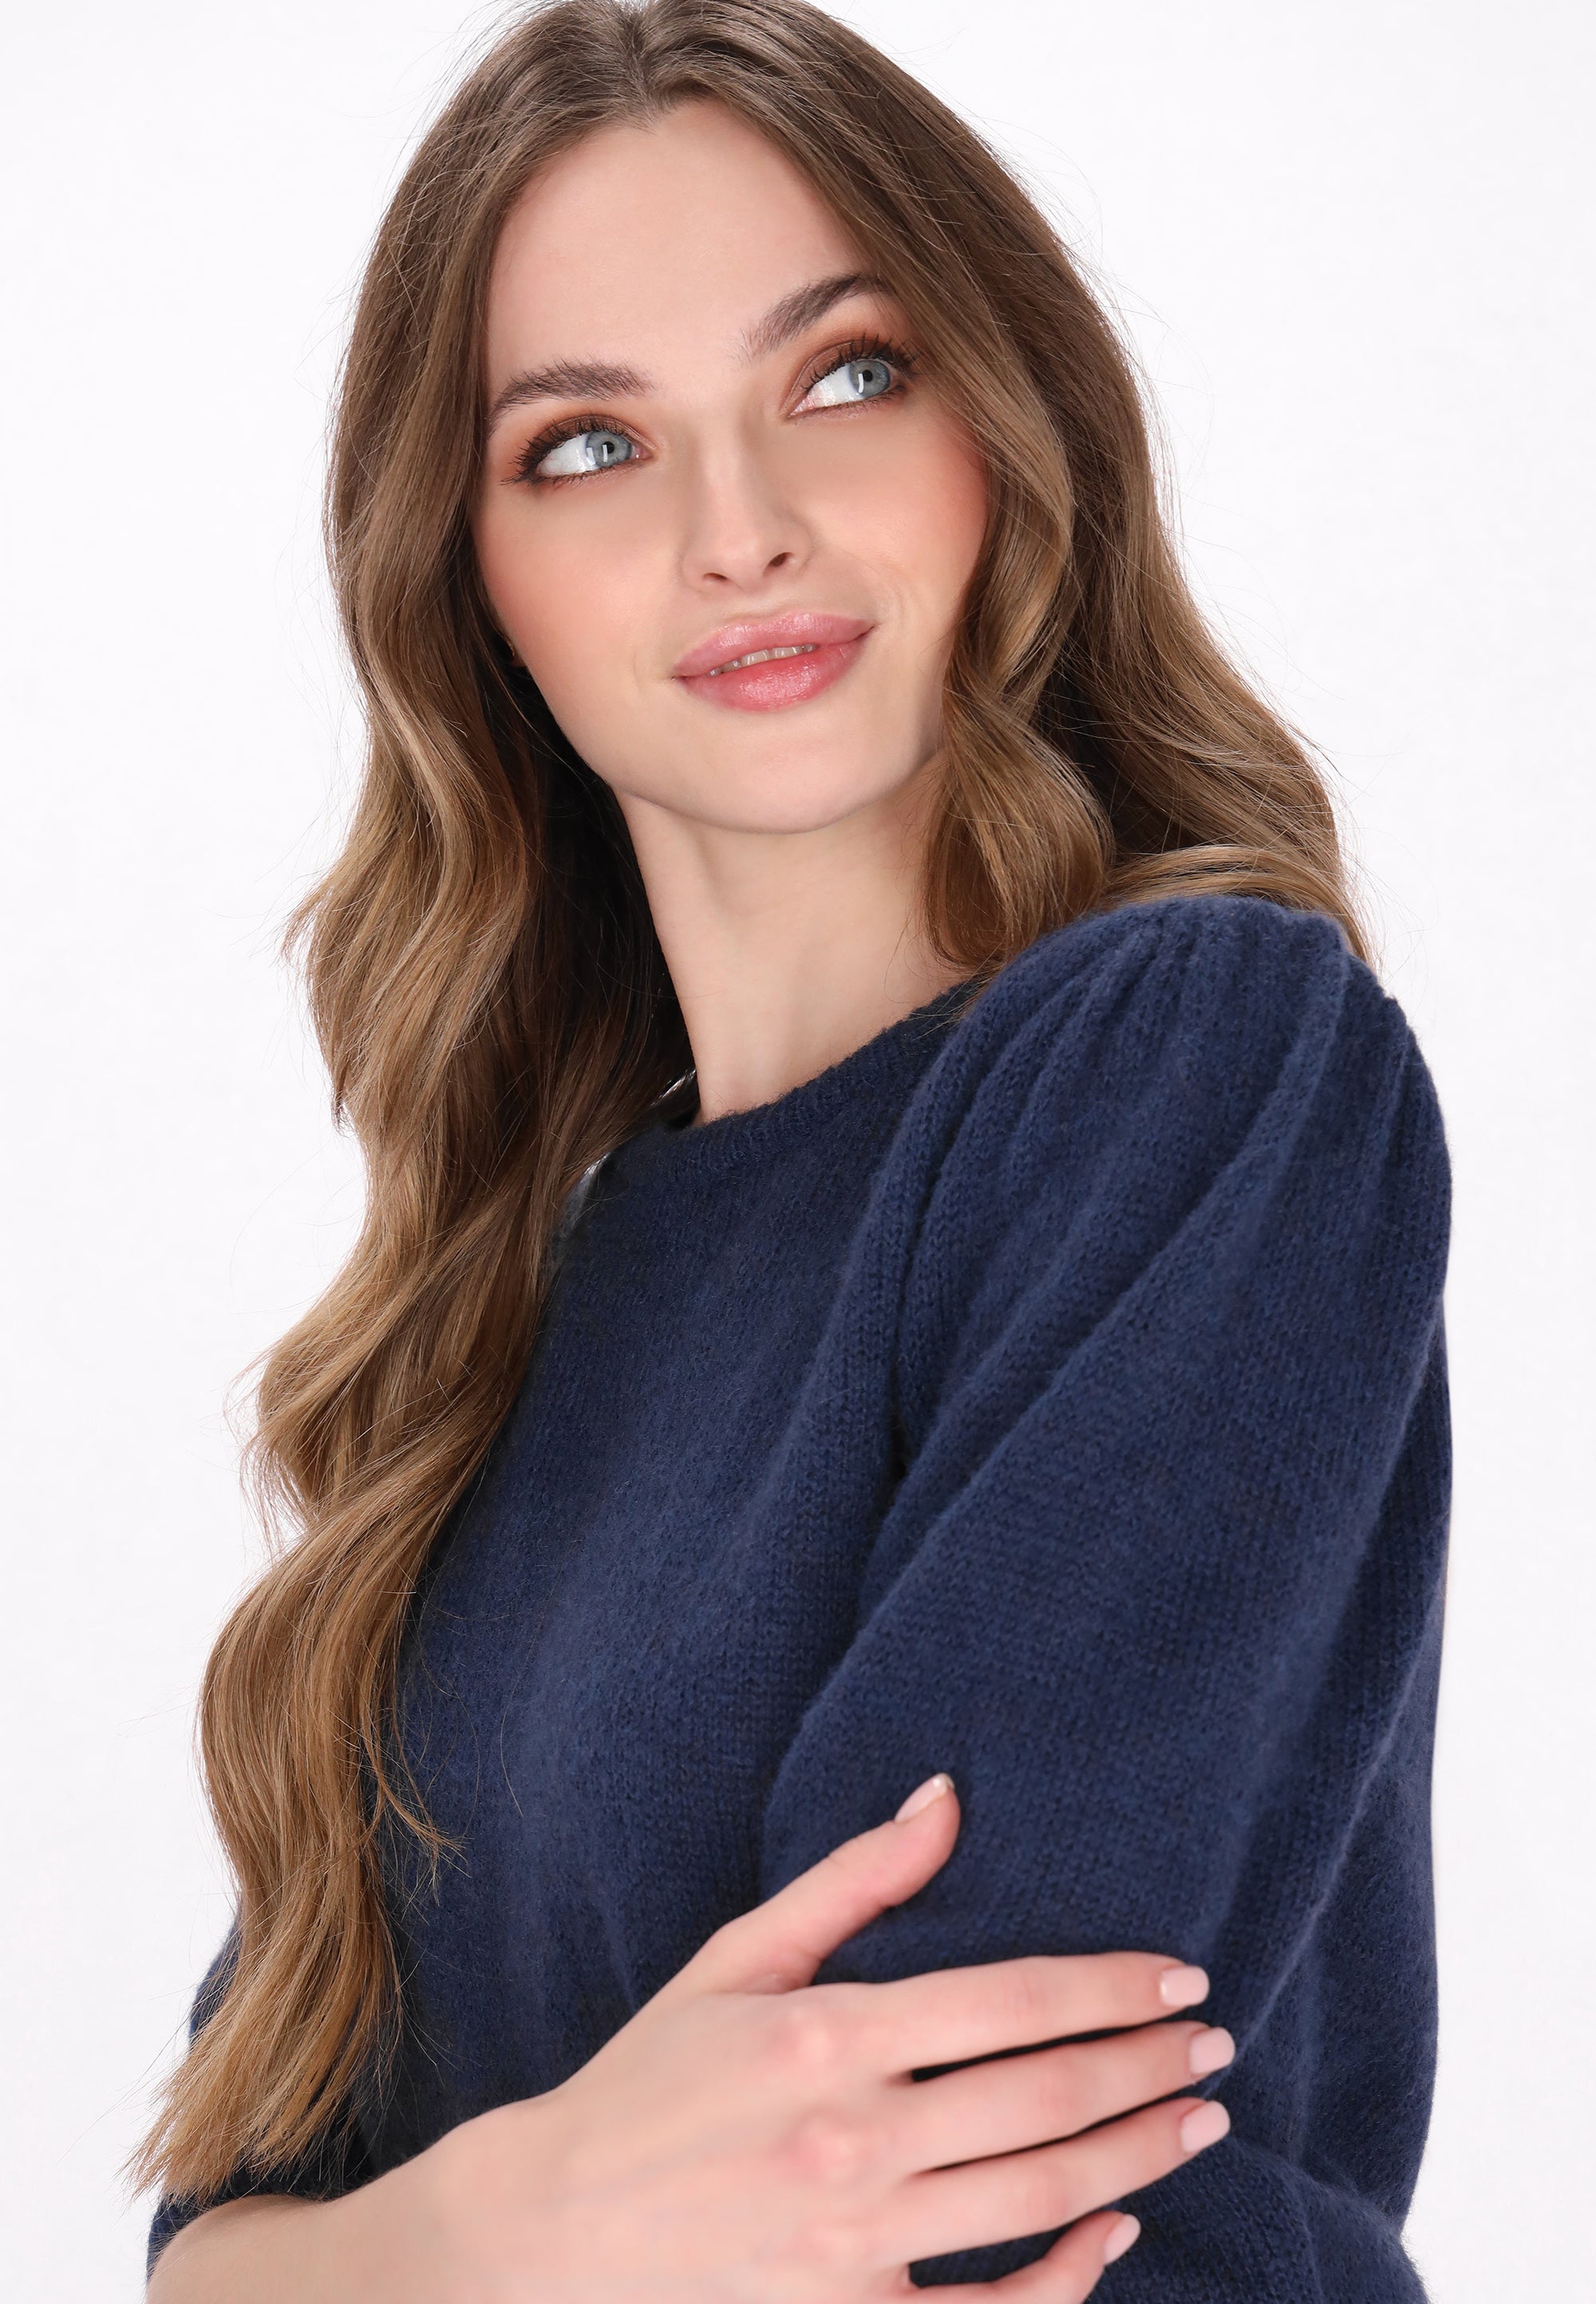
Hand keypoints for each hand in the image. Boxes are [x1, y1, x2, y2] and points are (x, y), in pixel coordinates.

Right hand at [400, 1772, 1232, 2298]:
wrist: (549, 2234)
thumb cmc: (650, 2080)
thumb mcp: (736, 1958)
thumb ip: (853, 1880)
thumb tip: (948, 1794)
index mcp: (827, 2031)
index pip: (1014, 1999)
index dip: (1115, 1986)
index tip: (1183, 1977)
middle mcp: (852, 2136)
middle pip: (1048, 2097)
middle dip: (1152, 2065)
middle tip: (1218, 2045)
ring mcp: (853, 2244)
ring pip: (1041, 2197)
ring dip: (1140, 2154)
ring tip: (1202, 2120)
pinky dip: (1069, 2279)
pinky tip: (1118, 2234)